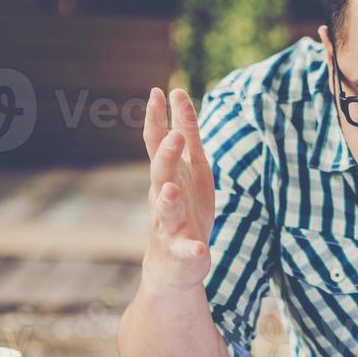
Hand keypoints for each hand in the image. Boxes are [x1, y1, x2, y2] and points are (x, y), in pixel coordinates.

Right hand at [141, 88, 215, 289]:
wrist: (174, 264)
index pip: (157, 143)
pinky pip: (187, 250)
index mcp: (168, 175)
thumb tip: (178, 92)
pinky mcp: (183, 252)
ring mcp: (170, 225)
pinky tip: (201, 249)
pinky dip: (192, 250)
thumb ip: (186, 132)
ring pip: (166, 210)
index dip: (157, 118)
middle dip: (166, 155)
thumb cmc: (184, 207)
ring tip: (171, 189)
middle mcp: (163, 197)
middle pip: (160, 173)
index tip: (158, 92)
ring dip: (168, 199)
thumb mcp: (189, 166)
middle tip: (174, 136)